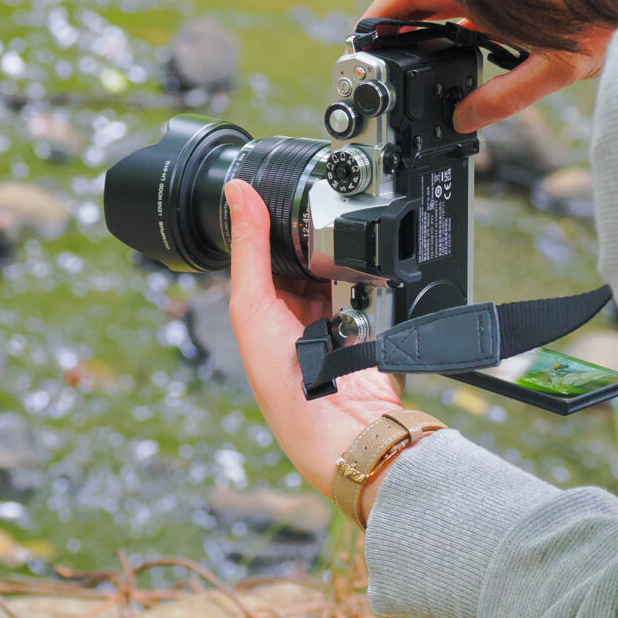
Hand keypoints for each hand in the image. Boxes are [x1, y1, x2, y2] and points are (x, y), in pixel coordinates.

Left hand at [224, 179, 403, 499]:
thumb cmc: (283, 383)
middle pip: (314, 253)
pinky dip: (376, 281)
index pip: (273, 248)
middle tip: (319, 227)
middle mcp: (304, 309)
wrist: (341, 427)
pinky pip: (380, 283)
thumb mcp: (251, 305)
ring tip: (339, 271)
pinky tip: (366, 288)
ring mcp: (343, 314)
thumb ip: (248, 248)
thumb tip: (237, 191)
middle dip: (318, 240)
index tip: (284, 190)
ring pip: (348, 264)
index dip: (278, 222)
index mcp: (268, 305)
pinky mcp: (377, 319)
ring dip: (348, 262)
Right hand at [362, 0, 612, 132]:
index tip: (361, 39)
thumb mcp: (555, 68)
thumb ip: (505, 96)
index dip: (378, 14)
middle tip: (374, 55)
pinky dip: (444, 22)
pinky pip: (463, 2)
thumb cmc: (604, 17)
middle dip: (389, 22)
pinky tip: (451, 49)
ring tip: (403, 57)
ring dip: (415, 22)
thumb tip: (463, 120)